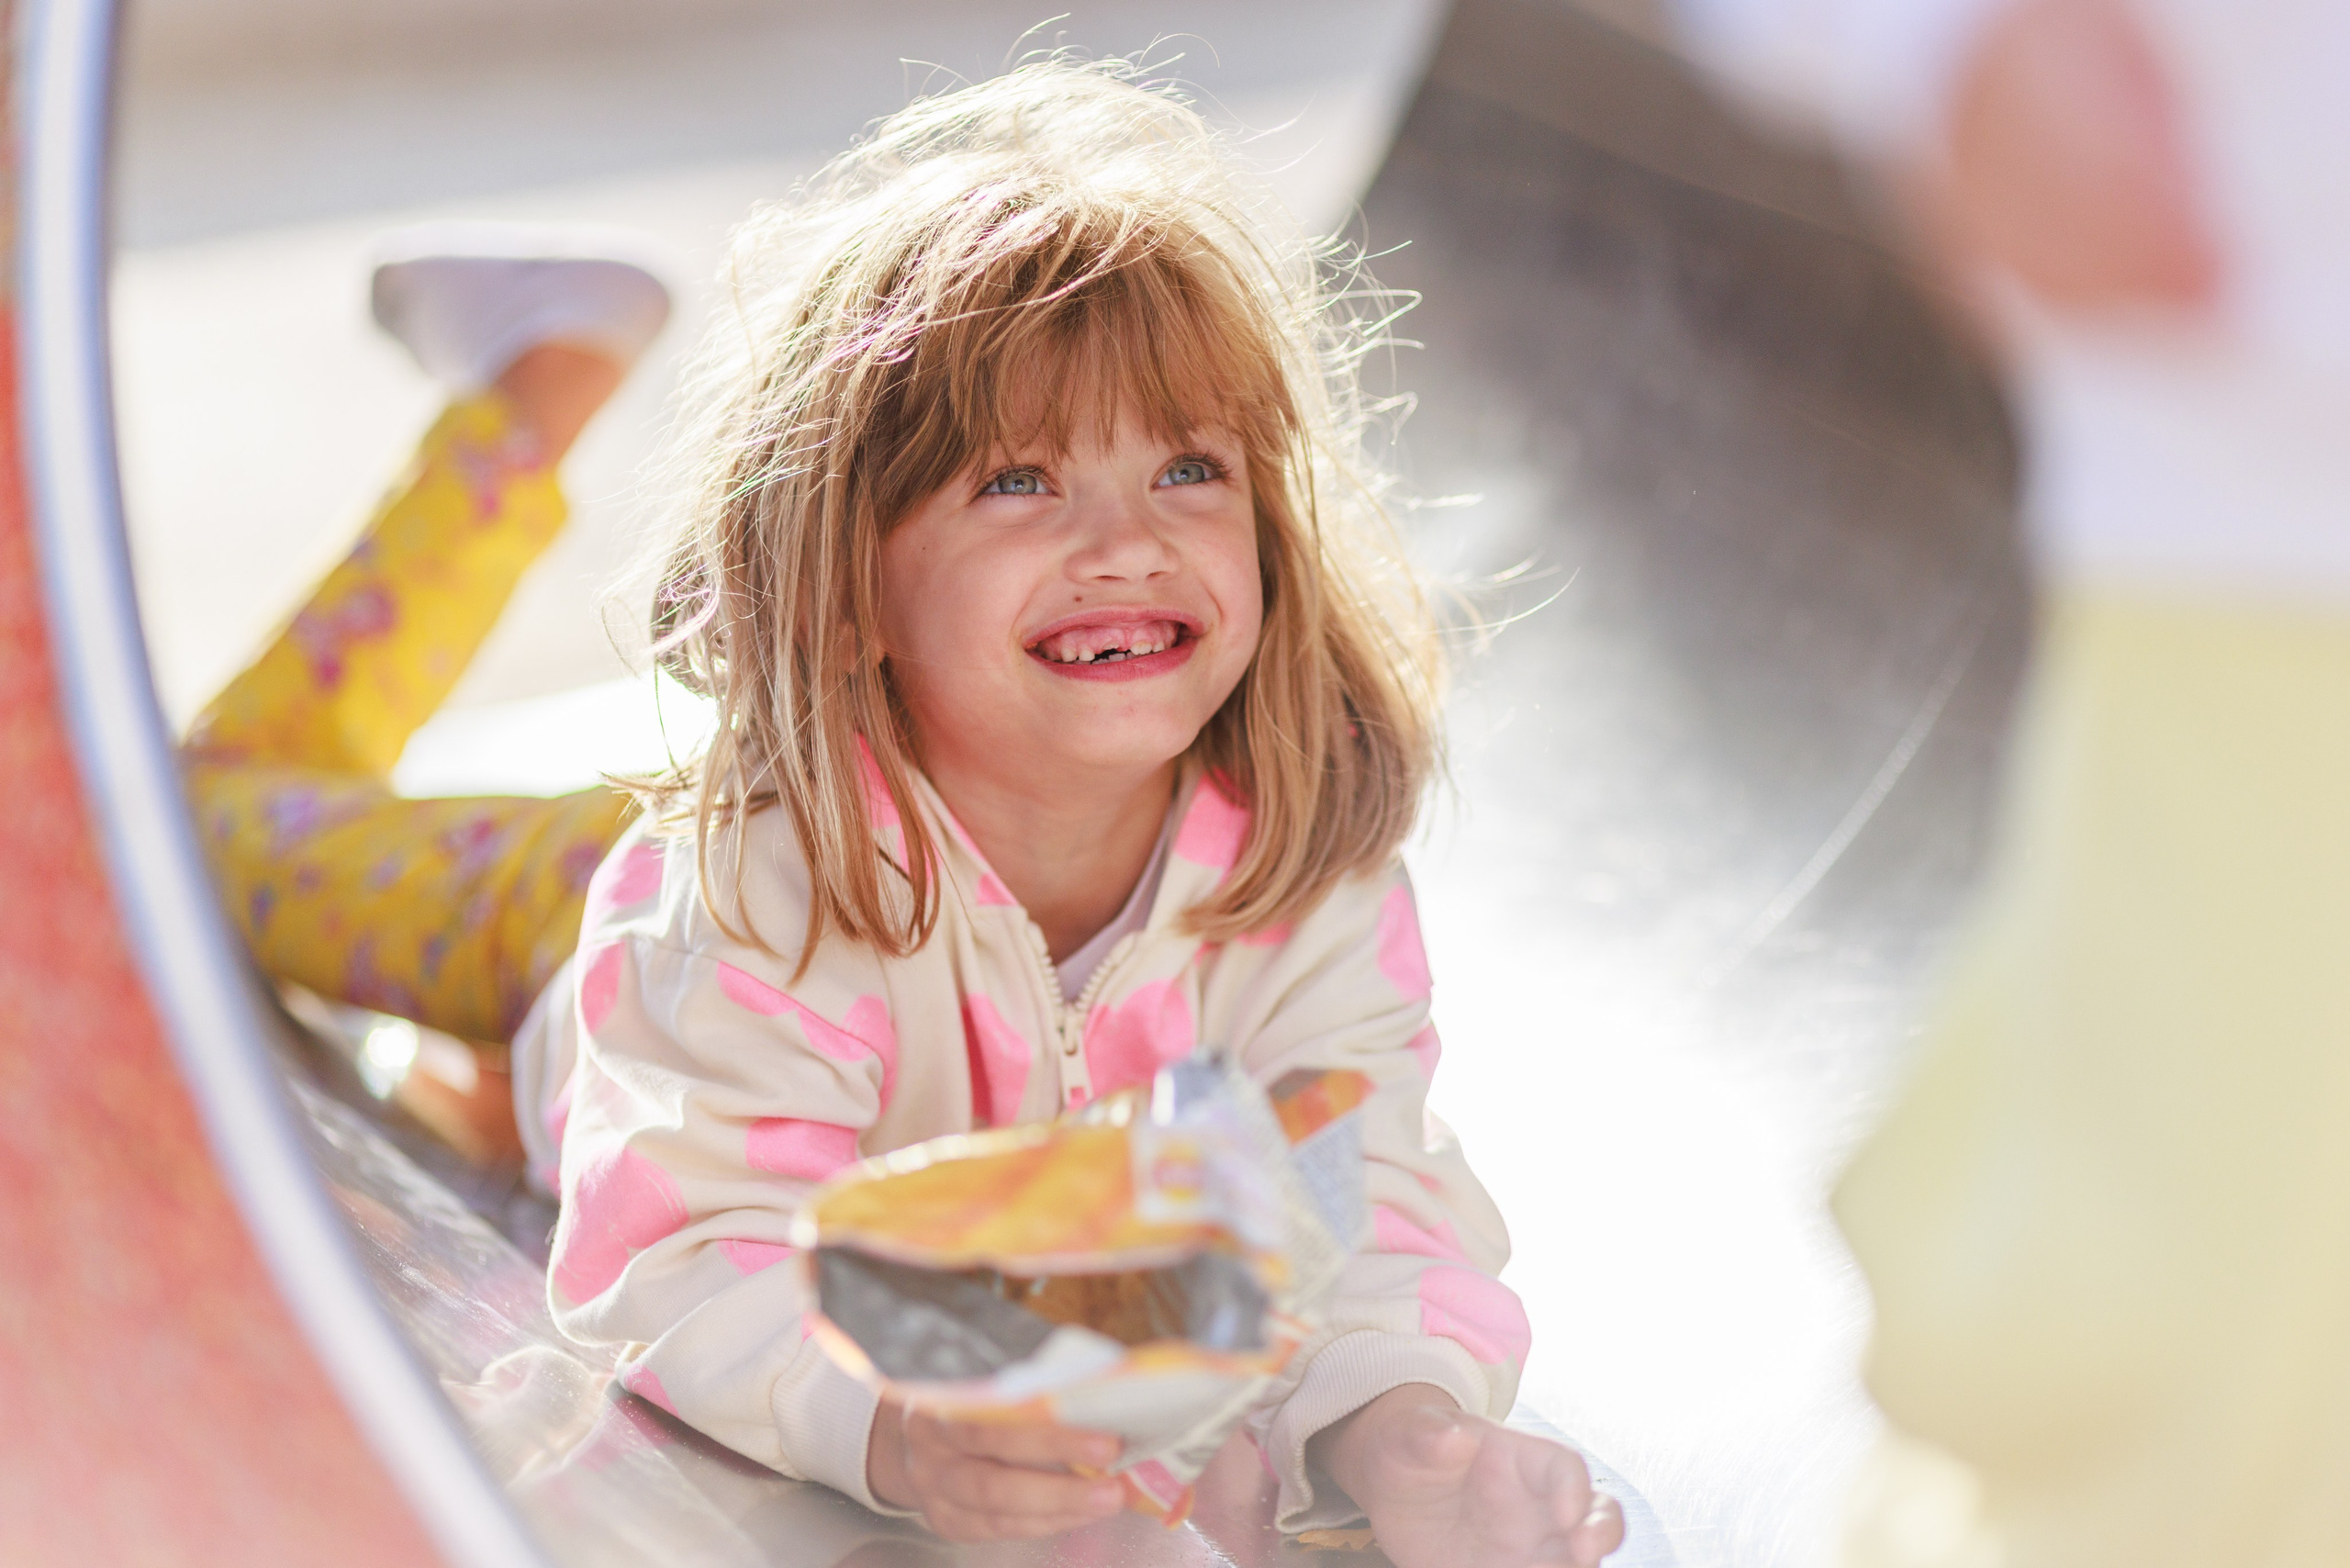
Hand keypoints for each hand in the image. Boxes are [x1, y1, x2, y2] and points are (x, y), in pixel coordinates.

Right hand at [865, 1399, 1127, 1541]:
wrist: (914, 1441)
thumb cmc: (965, 1404)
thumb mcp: (979, 1381)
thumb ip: (1024, 1385)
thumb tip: (1100, 1386)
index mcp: (934, 1408)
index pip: (988, 1422)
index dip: (1044, 1430)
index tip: (1099, 1425)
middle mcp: (929, 1455)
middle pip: (993, 1473)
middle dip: (1058, 1470)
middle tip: (1112, 1458)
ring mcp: (936, 1494)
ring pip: (998, 1508)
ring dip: (1061, 1503)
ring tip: (1110, 1495)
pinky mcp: (949, 1522)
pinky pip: (1002, 1528)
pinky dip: (1048, 1520)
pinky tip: (1083, 1511)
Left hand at [1309, 1386, 1623, 1567]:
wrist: (1391, 1486)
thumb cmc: (1411, 1446)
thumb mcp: (1407, 1433)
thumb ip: (1429, 1433)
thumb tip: (1455, 1436)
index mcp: (1521, 1459)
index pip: (1564, 1468)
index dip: (1574, 1490)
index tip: (1566, 1516)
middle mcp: (1537, 1506)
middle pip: (1593, 1517)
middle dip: (1600, 1534)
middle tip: (1583, 1557)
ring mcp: (1527, 1547)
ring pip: (1571, 1561)